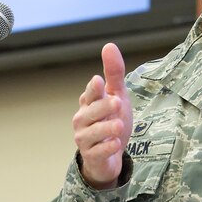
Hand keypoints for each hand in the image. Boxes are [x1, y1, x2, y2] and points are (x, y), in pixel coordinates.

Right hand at [72, 43, 131, 188]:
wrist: (111, 154)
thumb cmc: (111, 120)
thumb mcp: (117, 95)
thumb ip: (114, 73)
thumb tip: (109, 45)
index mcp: (89, 102)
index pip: (90, 93)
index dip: (94, 89)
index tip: (99, 82)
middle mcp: (83, 119)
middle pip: (90, 112)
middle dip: (103, 107)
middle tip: (117, 102)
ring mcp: (85, 139)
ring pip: (92, 133)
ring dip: (105, 128)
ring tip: (119, 126)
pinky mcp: (91, 156)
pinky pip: (96, 152)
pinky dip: (106, 148)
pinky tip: (115, 144)